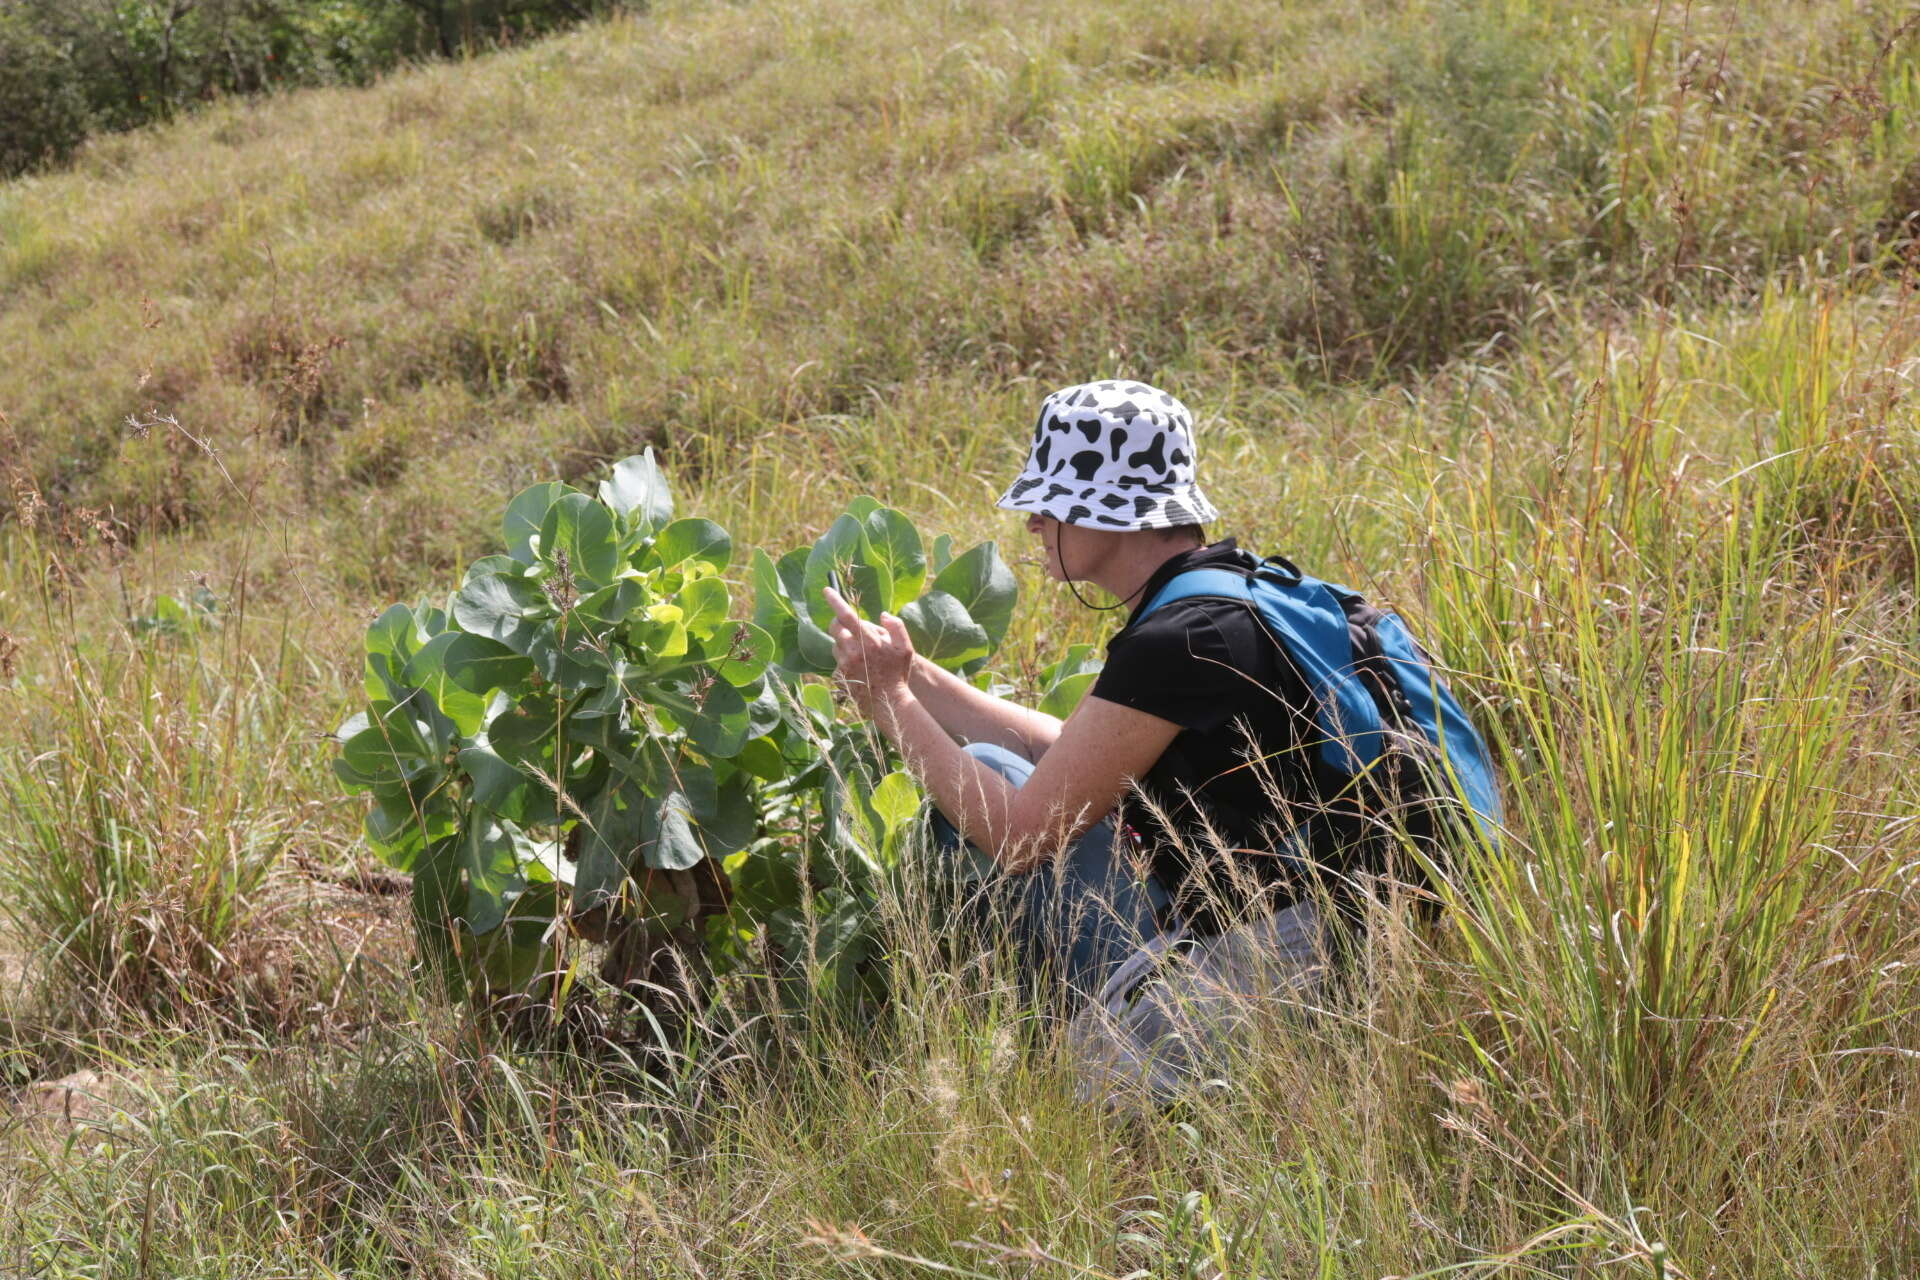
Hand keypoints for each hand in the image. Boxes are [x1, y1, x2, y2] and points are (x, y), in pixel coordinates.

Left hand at [824, 586, 914, 718]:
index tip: (826, 590)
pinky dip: (845, 661)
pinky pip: (837, 662)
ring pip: (836, 645)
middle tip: (849, 627)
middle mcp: (852, 650)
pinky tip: (858, 669)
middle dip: (839, 624)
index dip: (835, 601)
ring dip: (844, 644)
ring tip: (861, 655)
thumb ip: (896, 627)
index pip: (847, 615)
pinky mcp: (838, 676)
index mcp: (868, 640)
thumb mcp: (905, 648)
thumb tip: (882, 615)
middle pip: (835, 627)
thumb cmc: (898, 674)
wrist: (888, 703)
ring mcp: (844, 664)